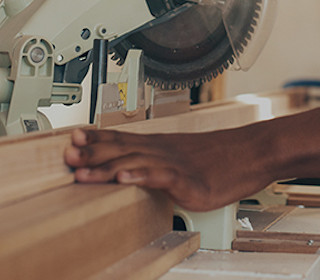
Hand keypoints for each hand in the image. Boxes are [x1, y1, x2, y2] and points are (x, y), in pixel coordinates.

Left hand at [64, 127, 271, 211]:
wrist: (252, 152)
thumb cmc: (222, 157)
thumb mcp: (185, 155)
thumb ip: (160, 160)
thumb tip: (138, 164)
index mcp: (160, 145)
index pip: (122, 138)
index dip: (96, 139)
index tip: (72, 137)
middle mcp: (163, 150)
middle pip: (122, 149)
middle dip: (91, 154)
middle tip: (66, 155)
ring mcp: (175, 164)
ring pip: (135, 162)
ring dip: (106, 167)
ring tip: (83, 173)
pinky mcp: (189, 181)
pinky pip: (161, 177)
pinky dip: (141, 176)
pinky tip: (125, 177)